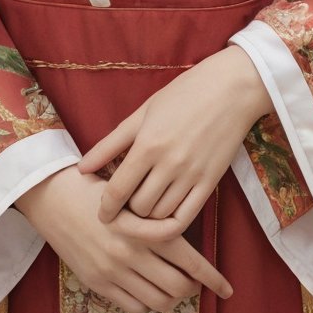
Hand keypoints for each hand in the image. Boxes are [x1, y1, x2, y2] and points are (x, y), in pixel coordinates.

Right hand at [14, 163, 231, 312]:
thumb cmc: (96, 182)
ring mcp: (114, 270)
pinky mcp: (97, 282)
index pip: (190, 260)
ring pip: (157, 300)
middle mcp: (132, 252)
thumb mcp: (132, 188)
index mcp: (145, 225)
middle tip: (196, 281)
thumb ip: (158, 210)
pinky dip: (147, 304)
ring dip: (172, 298)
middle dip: (193, 288)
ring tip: (175, 287)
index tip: (226, 288)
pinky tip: (149, 291)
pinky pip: (133, 306)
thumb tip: (188, 224)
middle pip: (177, 286)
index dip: (212, 278)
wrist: (52, 194)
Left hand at [76, 45, 270, 231]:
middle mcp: (169, 163)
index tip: (102, 214)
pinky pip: (185, 218)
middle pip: (138, 208)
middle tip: (126, 205)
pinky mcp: (210, 183)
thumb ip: (110, 142)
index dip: (105, 208)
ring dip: (148, 217)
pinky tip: (164, 214)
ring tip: (144, 206)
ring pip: (160, 216)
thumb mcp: (143, 112)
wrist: (231, 89)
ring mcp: (191, 175)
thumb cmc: (183, 94)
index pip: (118, 190)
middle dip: (127, 210)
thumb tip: (81, 168)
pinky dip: (170, 223)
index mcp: (148, 144)